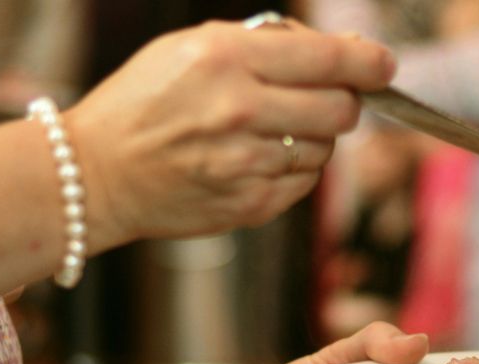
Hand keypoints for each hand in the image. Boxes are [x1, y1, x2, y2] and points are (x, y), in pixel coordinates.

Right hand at [63, 19, 396, 247]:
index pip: (330, 58)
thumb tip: (342, 50)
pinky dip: (292, 169)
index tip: (382, 65)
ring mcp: (247, 163)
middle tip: (319, 98)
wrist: (96, 174)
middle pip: (342, 109)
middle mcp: (241, 110)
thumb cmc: (144, 103)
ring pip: (325, 149)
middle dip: (341, 101)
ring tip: (266, 131)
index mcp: (226, 58)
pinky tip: (254, 160)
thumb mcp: (191, 47)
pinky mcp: (250, 204)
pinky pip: (304, 183)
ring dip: (310, 137)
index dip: (369, 61)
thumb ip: (266, 44)